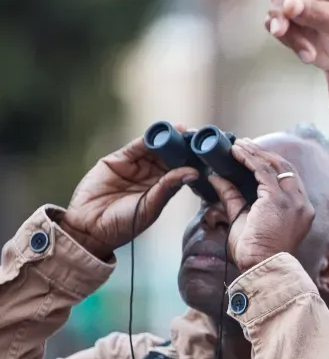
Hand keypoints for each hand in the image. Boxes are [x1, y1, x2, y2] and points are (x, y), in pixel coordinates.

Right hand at [61, 128, 197, 259]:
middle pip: (170, 156)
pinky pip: (135, 148)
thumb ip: (168, 187)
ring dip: (168, 139)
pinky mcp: (117, 160)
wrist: (89, 228)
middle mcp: (150, 175)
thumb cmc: (123, 224)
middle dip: (184, 145)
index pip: (181, 169)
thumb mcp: (150, 207)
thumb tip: (194, 172)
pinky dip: (147, 139)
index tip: (209, 151)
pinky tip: (160, 133)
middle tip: (199, 135)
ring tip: (183, 130)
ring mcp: (135, 166)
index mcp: (163, 188)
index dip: (193, 159)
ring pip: (154, 149)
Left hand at [207, 140, 314, 270]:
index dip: (271, 165)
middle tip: (245, 144)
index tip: (254, 156)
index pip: (289, 179)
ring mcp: (292, 201)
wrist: (262, 268)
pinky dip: (249, 159)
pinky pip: (262, 172)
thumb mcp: (243, 220)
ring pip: (274, 166)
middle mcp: (301, 203)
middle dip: (264, 154)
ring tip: (238, 144)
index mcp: (300, 210)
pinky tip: (237, 152)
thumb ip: (233, 198)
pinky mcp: (277, 200)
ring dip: (255, 153)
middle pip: (285, 168)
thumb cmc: (255, 253)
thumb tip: (216, 178)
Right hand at [266, 0, 328, 71]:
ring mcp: (295, 1)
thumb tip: (288, 5)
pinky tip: (307, 54)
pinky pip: (275, 25)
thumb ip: (314, 12)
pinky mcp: (286, 20)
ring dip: (286, 30)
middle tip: (284, 23)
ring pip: (276, 7)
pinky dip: (289, 41)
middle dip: (281, 3)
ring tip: (306, 50)